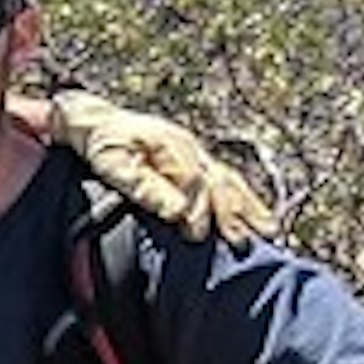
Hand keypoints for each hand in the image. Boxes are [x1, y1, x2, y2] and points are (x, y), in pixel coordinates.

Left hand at [38, 87, 274, 244]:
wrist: (96, 120)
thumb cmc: (103, 145)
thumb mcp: (115, 166)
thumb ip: (146, 189)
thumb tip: (177, 213)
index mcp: (170, 147)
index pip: (194, 184)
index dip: (197, 211)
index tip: (198, 237)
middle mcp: (190, 147)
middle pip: (219, 182)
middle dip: (232, 213)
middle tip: (242, 243)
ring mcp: (196, 152)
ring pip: (229, 180)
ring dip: (248, 207)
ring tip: (268, 231)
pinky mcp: (197, 159)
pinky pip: (227, 178)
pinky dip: (245, 198)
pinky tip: (257, 215)